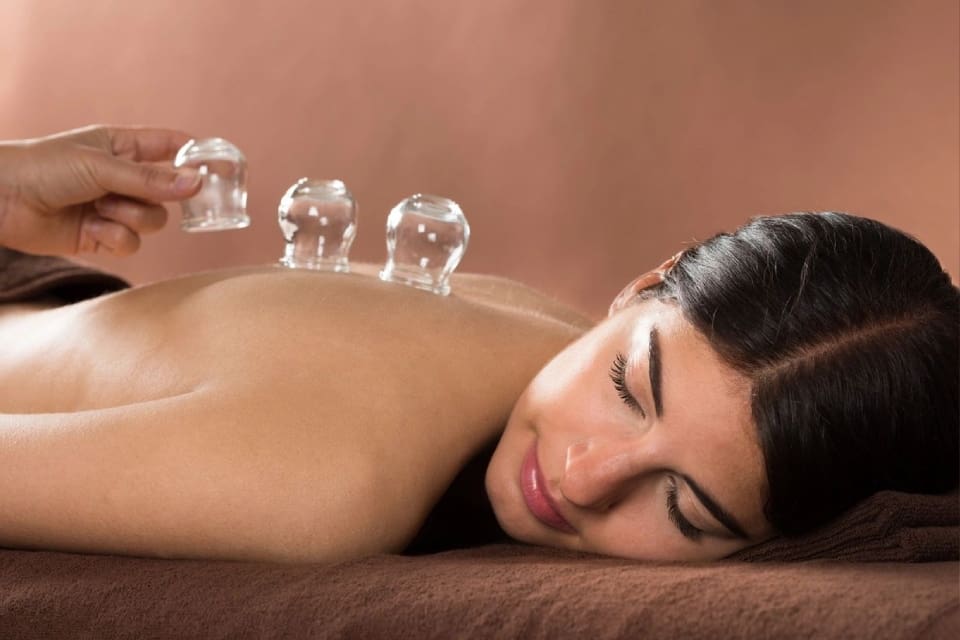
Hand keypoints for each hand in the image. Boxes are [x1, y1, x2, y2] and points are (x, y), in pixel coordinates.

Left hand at [0, 125, 202, 255]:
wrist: (0, 200)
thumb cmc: (43, 168)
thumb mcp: (101, 166)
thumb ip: (151, 179)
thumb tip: (198, 183)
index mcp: (123, 148)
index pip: (170, 146)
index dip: (195, 156)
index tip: (217, 168)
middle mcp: (123, 178)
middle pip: (168, 194)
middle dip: (154, 199)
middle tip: (134, 194)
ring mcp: (114, 208)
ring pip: (153, 222)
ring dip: (131, 218)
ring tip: (100, 210)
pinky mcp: (102, 237)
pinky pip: (132, 244)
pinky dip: (116, 239)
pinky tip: (92, 229)